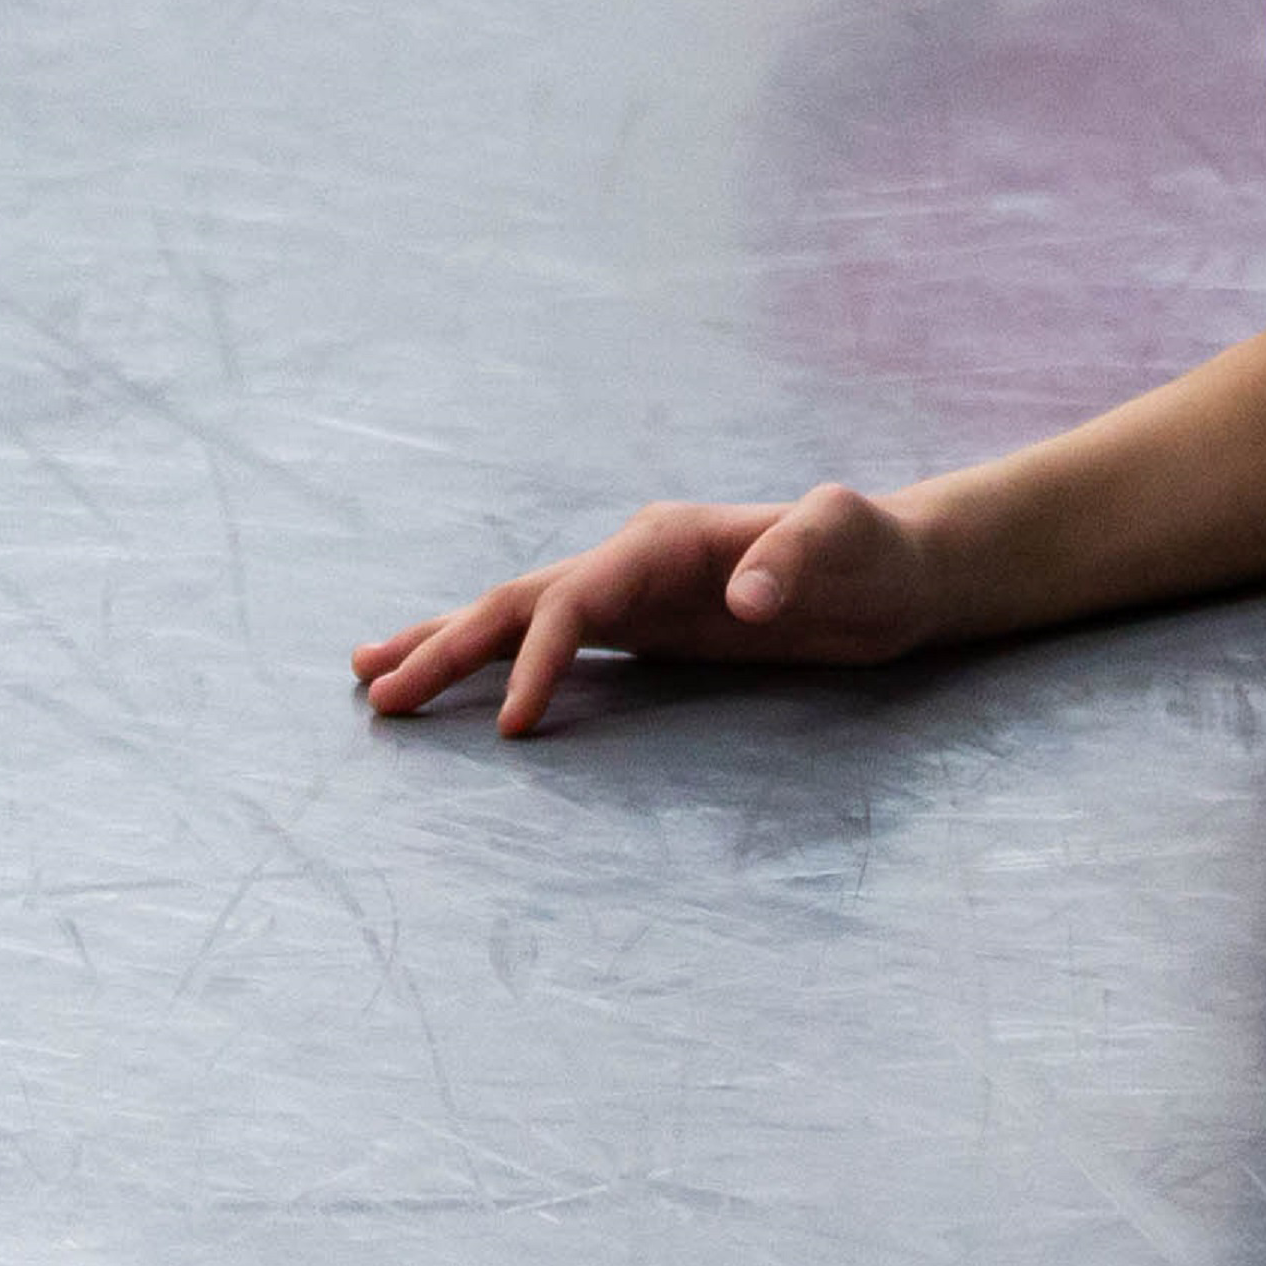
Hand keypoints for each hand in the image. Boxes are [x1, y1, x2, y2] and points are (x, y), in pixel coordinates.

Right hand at [355, 486, 947, 734]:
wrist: (893, 568)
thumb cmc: (873, 552)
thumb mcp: (848, 544)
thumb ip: (796, 559)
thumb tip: (744, 597)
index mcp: (663, 540)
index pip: (575, 599)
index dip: (539, 657)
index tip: (512, 726)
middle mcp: (631, 559)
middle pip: (518, 601)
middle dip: (445, 646)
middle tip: (376, 695)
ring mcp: (631, 592)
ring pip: (518, 616)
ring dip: (446, 646)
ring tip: (371, 678)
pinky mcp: (642, 625)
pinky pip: (551, 642)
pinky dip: (497, 661)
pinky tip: (458, 686)